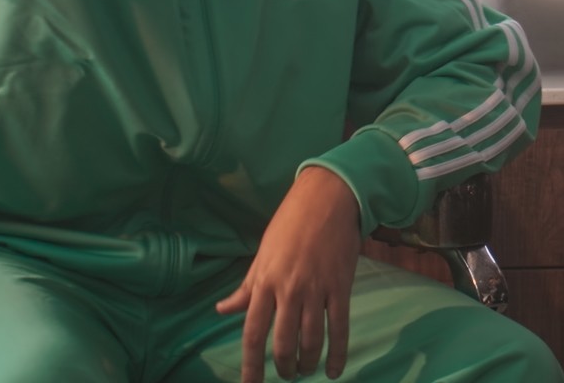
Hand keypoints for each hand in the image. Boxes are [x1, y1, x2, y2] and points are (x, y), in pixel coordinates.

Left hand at [216, 167, 361, 381]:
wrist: (327, 198)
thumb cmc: (290, 224)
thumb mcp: (262, 254)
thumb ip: (246, 287)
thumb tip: (222, 310)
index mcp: (264, 282)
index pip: (253, 333)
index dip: (251, 366)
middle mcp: (288, 290)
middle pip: (284, 343)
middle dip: (284, 368)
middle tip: (286, 375)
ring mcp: (316, 289)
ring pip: (311, 340)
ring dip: (307, 363)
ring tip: (305, 371)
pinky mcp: (340, 287)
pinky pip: (339, 328)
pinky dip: (337, 353)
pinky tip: (333, 370)